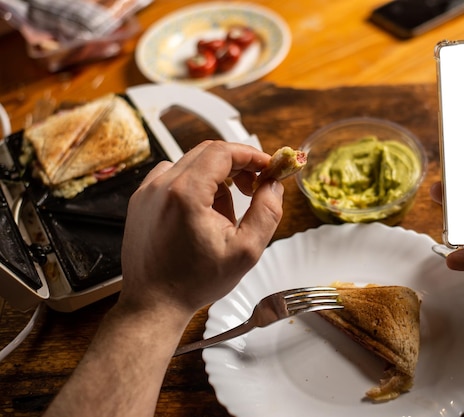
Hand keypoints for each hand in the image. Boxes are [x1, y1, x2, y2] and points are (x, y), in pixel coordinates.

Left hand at [119, 140, 283, 318]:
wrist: (154, 303)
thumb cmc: (194, 282)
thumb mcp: (245, 251)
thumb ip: (267, 212)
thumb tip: (273, 186)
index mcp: (186, 194)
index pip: (222, 152)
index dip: (250, 155)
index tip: (267, 166)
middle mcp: (161, 186)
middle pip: (207, 153)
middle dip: (237, 165)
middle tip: (254, 186)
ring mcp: (147, 192)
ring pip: (191, 164)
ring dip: (215, 179)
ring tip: (224, 215)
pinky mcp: (141, 200)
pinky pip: (174, 177)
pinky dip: (194, 186)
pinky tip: (203, 215)